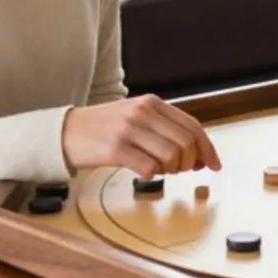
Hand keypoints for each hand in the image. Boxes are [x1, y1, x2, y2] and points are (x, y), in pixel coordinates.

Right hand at [61, 95, 221, 179]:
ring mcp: (129, 129)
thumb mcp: (135, 117)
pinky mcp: (115, 149)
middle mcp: (142, 112)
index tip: (214, 164)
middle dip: (190, 162)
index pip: (192, 125)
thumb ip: (164, 130)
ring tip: (159, 169)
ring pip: (172, 155)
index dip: (208, 148)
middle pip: (186, 142)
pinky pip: (149, 167)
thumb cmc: (102, 128)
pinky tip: (143, 171)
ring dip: (171, 169)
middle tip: (183, 170)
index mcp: (151, 103)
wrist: (64, 132)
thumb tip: (197, 155)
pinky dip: (152, 174)